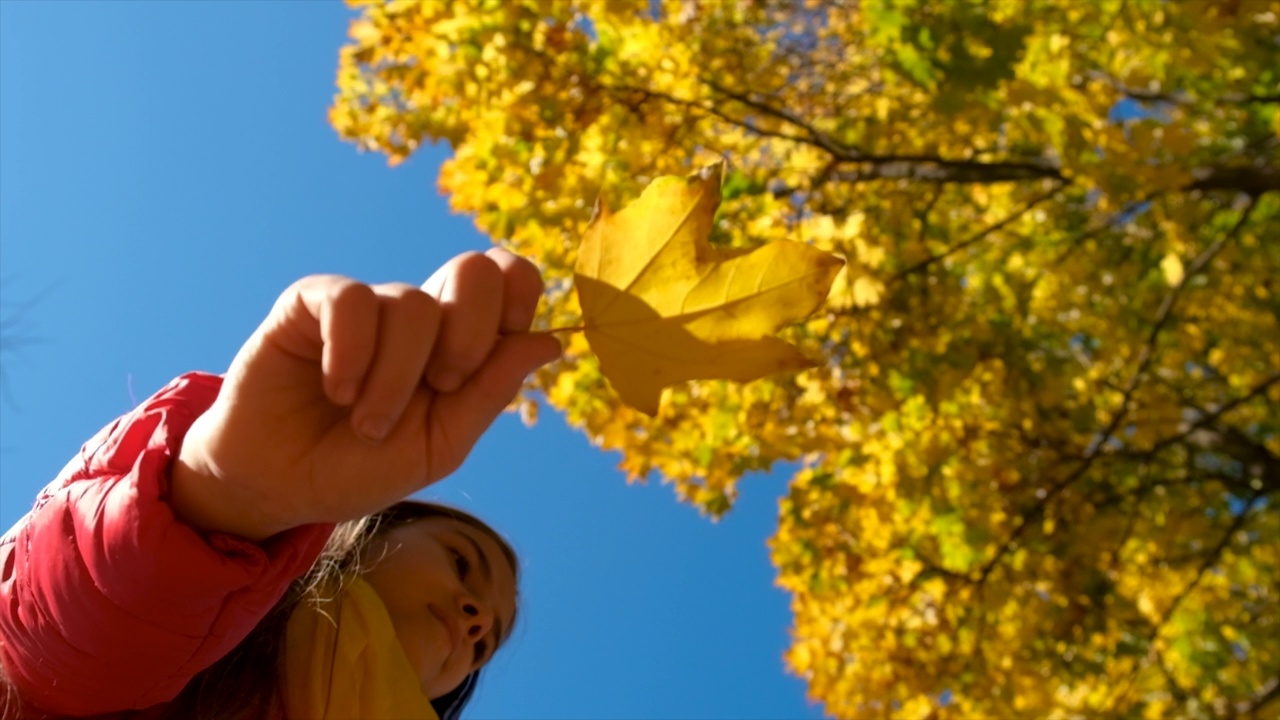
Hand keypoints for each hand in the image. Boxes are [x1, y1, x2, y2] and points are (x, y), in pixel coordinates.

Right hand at [171, 249, 560, 540]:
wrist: (278, 487)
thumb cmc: (360, 466)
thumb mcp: (439, 445)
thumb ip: (491, 391)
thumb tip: (550, 340)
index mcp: (459, 342)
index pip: (508, 279)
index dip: (519, 294)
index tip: (503, 341)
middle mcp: (418, 315)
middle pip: (473, 269)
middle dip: (470, 334)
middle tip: (442, 385)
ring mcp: (367, 306)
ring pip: (412, 305)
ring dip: (395, 380)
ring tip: (366, 422)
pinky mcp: (311, 303)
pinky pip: (352, 302)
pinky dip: (352, 354)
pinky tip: (336, 390)